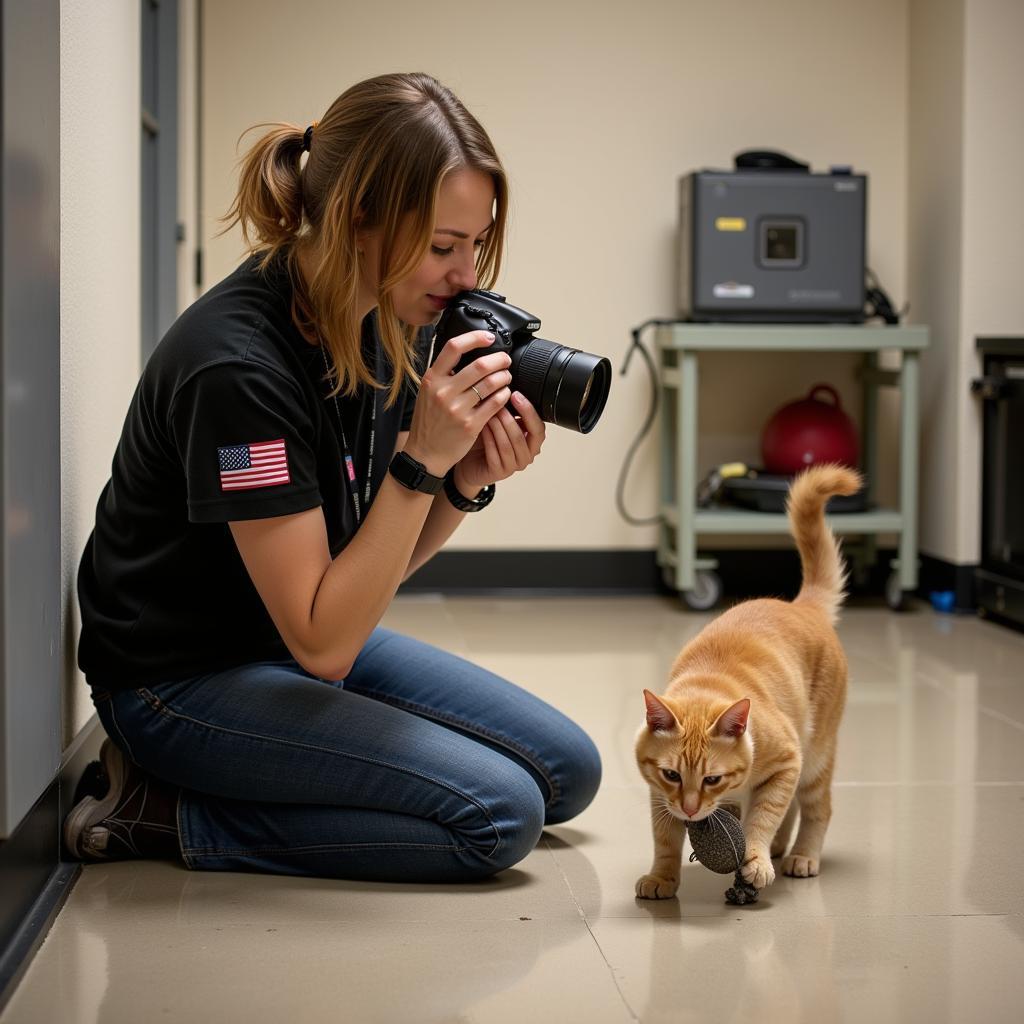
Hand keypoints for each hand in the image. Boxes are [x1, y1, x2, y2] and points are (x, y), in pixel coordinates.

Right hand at [403, 331, 512, 474]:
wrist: (425, 453)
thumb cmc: (428, 422)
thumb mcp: (428, 392)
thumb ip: (444, 374)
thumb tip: (467, 353)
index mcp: (432, 379)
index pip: (454, 347)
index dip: (475, 337)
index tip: (489, 337)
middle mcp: (443, 392)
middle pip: (480, 365)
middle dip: (499, 359)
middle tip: (505, 360)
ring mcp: (457, 409)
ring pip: (492, 383)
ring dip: (505, 377)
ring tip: (506, 377)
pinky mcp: (471, 424)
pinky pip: (496, 403)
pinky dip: (504, 395)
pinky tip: (504, 394)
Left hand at [453, 391, 545, 494]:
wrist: (470, 462)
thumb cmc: (486, 440)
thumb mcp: (500, 422)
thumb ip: (509, 410)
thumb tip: (507, 385)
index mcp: (532, 442)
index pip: (538, 428)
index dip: (529, 411)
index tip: (516, 395)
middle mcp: (526, 456)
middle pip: (522, 436)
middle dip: (509, 418)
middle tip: (497, 403)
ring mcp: (513, 466)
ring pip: (508, 444)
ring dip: (498, 427)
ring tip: (488, 412)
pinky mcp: (499, 473)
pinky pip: (495, 454)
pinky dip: (488, 438)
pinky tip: (481, 426)